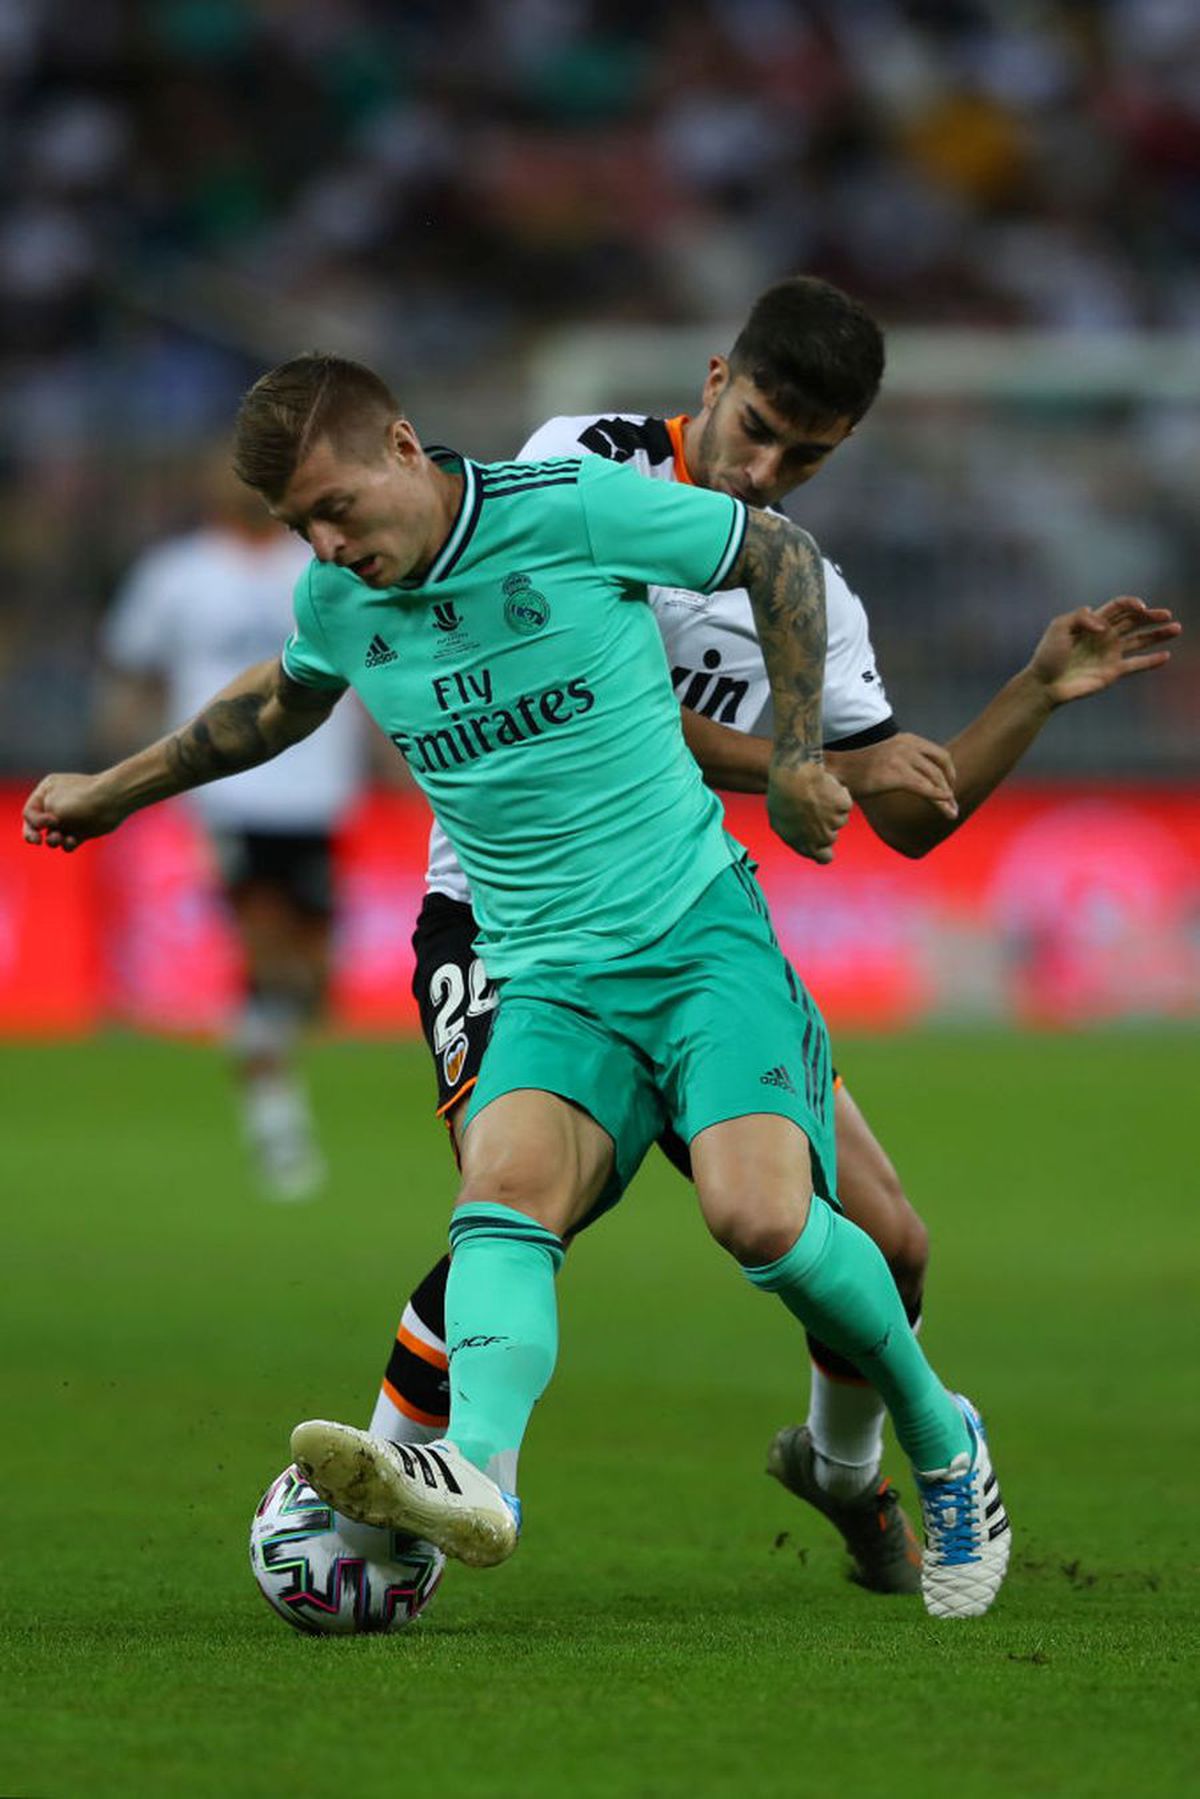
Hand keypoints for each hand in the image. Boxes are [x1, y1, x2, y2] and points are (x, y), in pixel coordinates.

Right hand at [22, 773, 127, 851]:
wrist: (113, 801)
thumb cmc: (80, 800)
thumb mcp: (51, 806)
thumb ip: (37, 819)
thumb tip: (43, 830)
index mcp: (47, 790)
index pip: (29, 812)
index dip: (35, 821)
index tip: (50, 822)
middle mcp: (57, 803)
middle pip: (37, 825)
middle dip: (33, 835)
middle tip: (35, 841)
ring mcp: (70, 818)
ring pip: (52, 835)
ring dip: (53, 840)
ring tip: (59, 838)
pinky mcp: (82, 830)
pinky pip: (67, 842)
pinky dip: (67, 844)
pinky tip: (72, 841)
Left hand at [767, 759, 852, 864]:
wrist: (791, 778)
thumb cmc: (781, 799)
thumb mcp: (778, 823)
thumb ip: (793, 836)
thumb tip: (800, 838)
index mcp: (807, 846)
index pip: (825, 857)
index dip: (824, 849)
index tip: (821, 840)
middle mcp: (823, 838)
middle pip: (831, 836)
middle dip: (824, 824)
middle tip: (810, 808)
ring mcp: (834, 822)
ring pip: (839, 818)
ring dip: (831, 808)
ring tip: (814, 795)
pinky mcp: (843, 806)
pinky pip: (845, 802)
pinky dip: (838, 794)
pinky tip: (825, 787)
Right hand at [830, 732, 957, 821]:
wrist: (837, 771)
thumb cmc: (859, 769)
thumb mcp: (888, 758)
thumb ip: (906, 763)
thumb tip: (921, 778)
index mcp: (907, 740)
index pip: (939, 754)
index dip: (949, 772)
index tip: (950, 788)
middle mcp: (907, 746)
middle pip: (941, 766)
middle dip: (950, 786)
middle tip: (953, 803)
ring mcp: (902, 759)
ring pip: (935, 779)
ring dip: (947, 797)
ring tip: (952, 812)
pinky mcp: (896, 775)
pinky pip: (925, 788)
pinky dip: (938, 798)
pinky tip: (944, 806)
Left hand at [1031, 597, 1180, 705]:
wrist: (1044, 684)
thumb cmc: (1048, 655)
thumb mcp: (1059, 627)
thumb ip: (1081, 617)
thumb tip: (1103, 625)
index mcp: (1093, 622)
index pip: (1119, 607)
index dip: (1132, 603)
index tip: (1141, 607)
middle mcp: (1105, 636)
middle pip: (1134, 621)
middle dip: (1152, 616)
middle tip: (1167, 615)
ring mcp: (1110, 654)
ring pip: (1140, 641)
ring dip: (1158, 635)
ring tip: (1176, 628)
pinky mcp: (1113, 672)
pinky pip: (1136, 664)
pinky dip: (1152, 661)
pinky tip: (1166, 656)